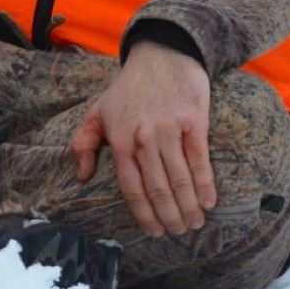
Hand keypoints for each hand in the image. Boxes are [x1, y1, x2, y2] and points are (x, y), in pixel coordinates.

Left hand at [70, 40, 215, 237]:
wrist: (159, 56)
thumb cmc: (127, 90)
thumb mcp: (97, 111)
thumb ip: (83, 143)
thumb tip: (80, 176)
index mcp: (118, 139)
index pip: (131, 187)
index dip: (144, 214)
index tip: (154, 231)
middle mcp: (142, 137)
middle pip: (158, 189)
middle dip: (169, 217)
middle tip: (178, 232)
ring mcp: (168, 129)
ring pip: (180, 179)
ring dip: (189, 207)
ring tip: (194, 223)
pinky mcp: (193, 121)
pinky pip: (199, 161)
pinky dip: (205, 185)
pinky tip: (208, 202)